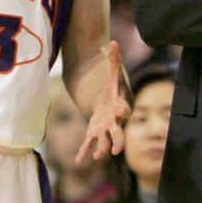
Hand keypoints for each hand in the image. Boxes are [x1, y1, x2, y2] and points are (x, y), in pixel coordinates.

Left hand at [75, 41, 130, 162]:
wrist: (109, 101)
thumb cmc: (112, 88)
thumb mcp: (112, 72)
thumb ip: (113, 59)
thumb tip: (112, 41)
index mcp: (120, 106)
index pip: (124, 108)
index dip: (123, 109)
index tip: (121, 110)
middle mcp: (114, 121)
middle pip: (118, 132)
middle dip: (118, 140)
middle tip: (116, 149)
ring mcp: (104, 128)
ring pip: (104, 141)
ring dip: (101, 149)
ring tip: (96, 155)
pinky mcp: (94, 132)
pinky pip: (89, 143)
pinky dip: (84, 151)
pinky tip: (77, 160)